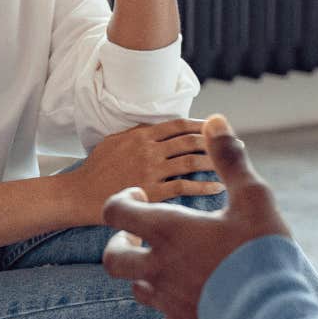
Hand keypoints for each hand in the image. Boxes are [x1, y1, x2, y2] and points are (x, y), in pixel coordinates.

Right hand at [66, 118, 225, 224]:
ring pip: (191, 161)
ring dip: (215, 163)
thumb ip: (140, 133)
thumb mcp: (116, 141)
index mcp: (142, 133)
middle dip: (217, 142)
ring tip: (231, 167)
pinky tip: (217, 187)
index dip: (203, 125)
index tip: (220, 127)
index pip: (179, 124)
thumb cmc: (97, 168)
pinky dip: (204, 186)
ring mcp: (151, 170)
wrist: (79, 194)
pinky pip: (184, 186)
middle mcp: (149, 149)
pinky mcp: (151, 192)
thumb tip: (162, 128)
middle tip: (238, 145)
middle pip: (190, 141)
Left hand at [101, 114, 291, 318]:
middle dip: (119, 243)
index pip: (116, 212)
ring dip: (145, 272)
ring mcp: (168, 302)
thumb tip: (216, 121)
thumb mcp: (252, 197)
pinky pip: (165, 313)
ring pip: (137, 287)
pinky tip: (194, 292)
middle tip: (140, 234)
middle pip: (113, 258)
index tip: (140, 195)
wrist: (273, 318)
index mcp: (168, 232)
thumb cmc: (261, 252)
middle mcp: (158, 268)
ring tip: (170, 262)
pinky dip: (171, 300)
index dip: (121, 200)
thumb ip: (229, 159)